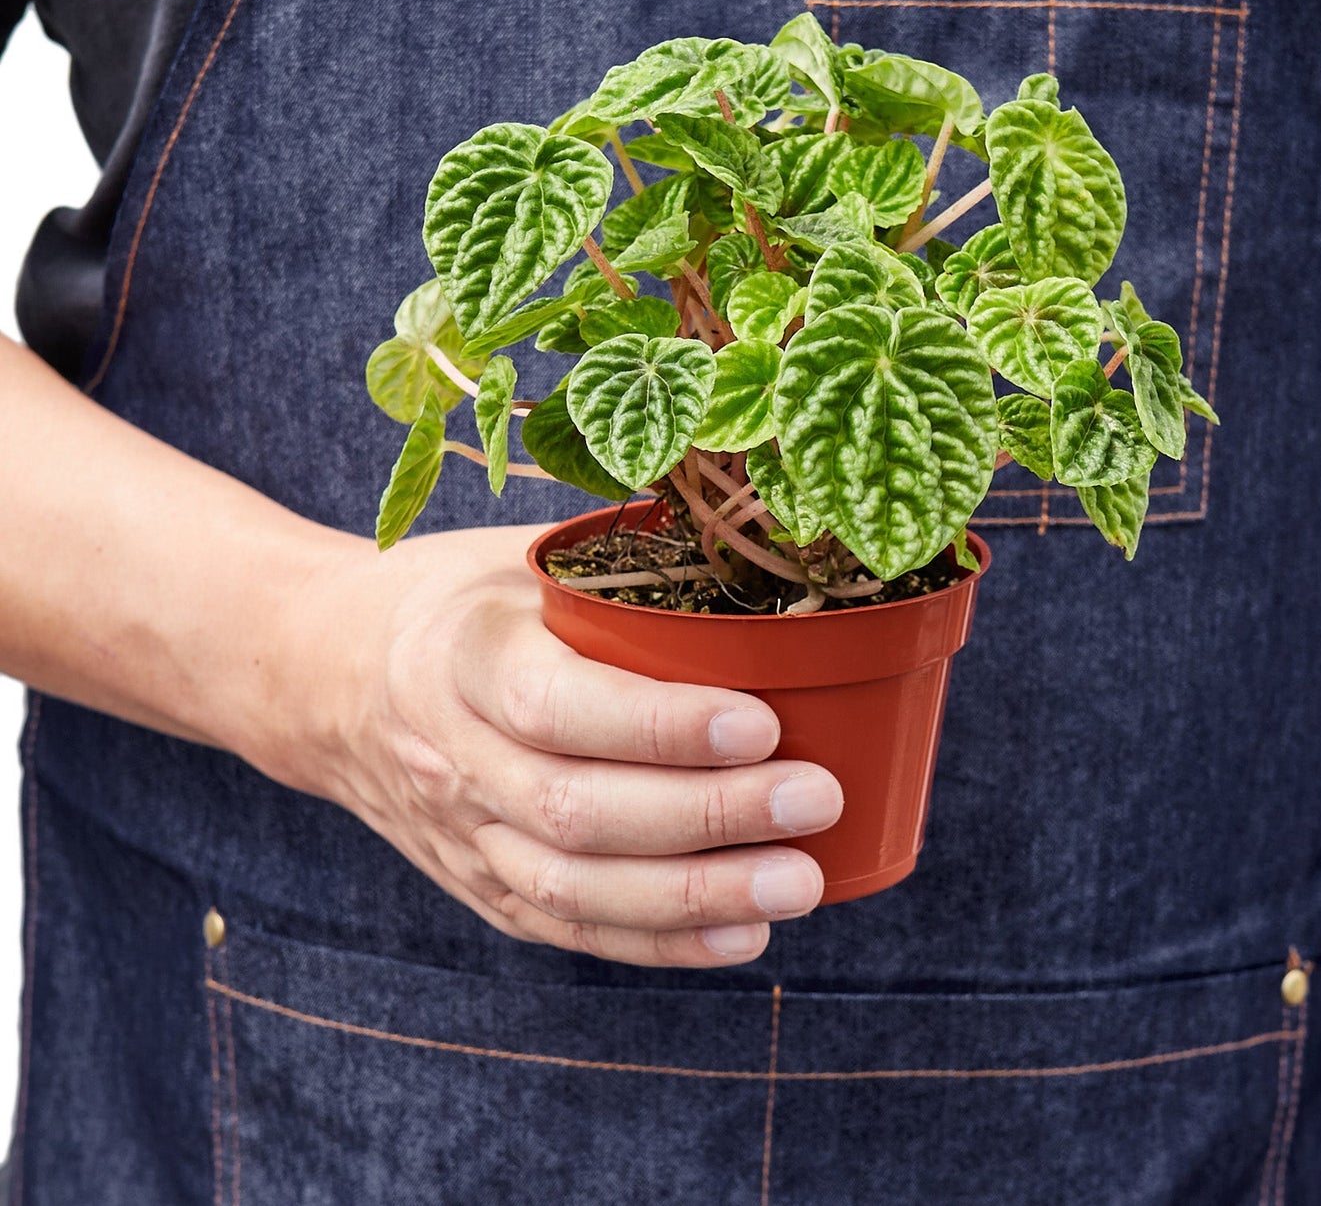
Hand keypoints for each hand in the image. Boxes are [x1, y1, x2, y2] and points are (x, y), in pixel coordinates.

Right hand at [291, 523, 843, 968]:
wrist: (329, 674)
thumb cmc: (456, 597)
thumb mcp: (518, 556)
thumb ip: (615, 568)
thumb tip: (763, 557)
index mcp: (462, 654)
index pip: (557, 705)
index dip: (661, 725)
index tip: (763, 721)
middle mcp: (453, 755)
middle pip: (577, 810)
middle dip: (709, 815)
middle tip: (815, 798)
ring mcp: (460, 832)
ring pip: (573, 887)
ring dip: (696, 896)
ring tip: (800, 882)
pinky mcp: (476, 882)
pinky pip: (566, 928)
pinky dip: (658, 942)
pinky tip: (742, 933)